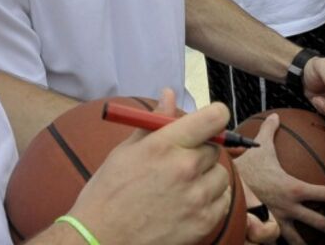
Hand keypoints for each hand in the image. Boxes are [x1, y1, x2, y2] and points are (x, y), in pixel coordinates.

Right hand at [67, 90, 232, 244]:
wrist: (100, 240)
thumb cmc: (108, 194)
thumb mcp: (126, 151)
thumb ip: (154, 122)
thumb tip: (169, 94)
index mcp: (165, 145)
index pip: (214, 117)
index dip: (215, 116)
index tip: (210, 121)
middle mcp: (185, 168)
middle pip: (215, 147)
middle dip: (201, 151)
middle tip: (180, 163)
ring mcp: (197, 197)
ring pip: (221, 176)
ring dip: (207, 178)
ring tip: (181, 188)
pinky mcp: (204, 223)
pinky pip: (223, 201)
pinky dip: (211, 202)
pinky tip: (187, 205)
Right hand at [234, 114, 324, 244]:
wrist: (226, 187)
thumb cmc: (245, 167)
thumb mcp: (260, 147)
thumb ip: (270, 131)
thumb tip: (276, 116)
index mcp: (294, 188)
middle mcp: (289, 208)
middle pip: (317, 221)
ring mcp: (276, 221)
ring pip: (296, 239)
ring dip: (306, 244)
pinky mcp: (263, 228)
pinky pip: (273, 239)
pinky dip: (278, 242)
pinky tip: (279, 244)